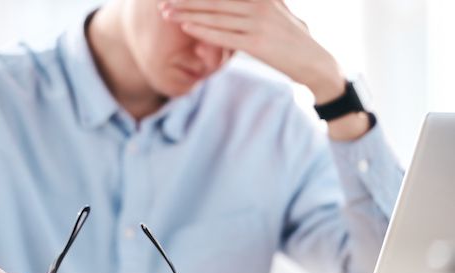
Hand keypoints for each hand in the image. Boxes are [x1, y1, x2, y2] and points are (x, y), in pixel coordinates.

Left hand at [159, 0, 345, 103]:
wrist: (313, 61)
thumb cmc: (291, 38)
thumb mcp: (276, 11)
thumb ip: (258, 3)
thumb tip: (233, 3)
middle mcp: (259, 4)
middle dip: (186, 0)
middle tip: (163, 1)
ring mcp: (258, 23)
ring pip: (215, 16)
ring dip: (187, 14)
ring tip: (166, 14)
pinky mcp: (257, 44)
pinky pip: (224, 36)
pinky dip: (203, 31)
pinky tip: (187, 27)